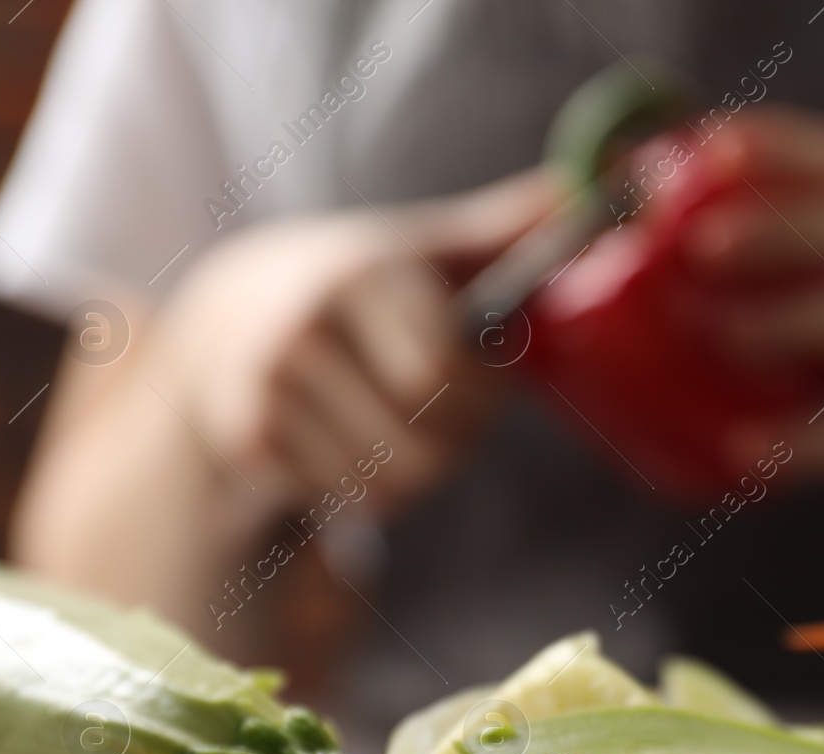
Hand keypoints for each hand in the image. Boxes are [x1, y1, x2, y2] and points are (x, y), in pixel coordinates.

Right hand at [143, 167, 561, 519]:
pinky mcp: (246, 437)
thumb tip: (591, 185)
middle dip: (454, 444)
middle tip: (445, 415)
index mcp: (364, 276)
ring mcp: (267, 385)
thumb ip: (507, 226)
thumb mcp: (430, 246)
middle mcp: (305, 326)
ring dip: (413, 474)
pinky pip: (344, 500)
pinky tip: (347, 444)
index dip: (478, 393)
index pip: (441, 375)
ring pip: (388, 486)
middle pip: (424, 447)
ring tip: (396, 427)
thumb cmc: (367, 286)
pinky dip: (362, 490)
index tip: (480, 374)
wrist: (233, 312)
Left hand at [677, 107, 823, 512]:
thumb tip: (602, 236)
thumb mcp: (818, 286)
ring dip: (797, 321)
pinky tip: (747, 452)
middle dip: (782, 227)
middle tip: (699, 244)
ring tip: (721, 337)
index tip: (706, 149)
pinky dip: (809, 442)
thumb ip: (742, 260)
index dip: (779, 146)